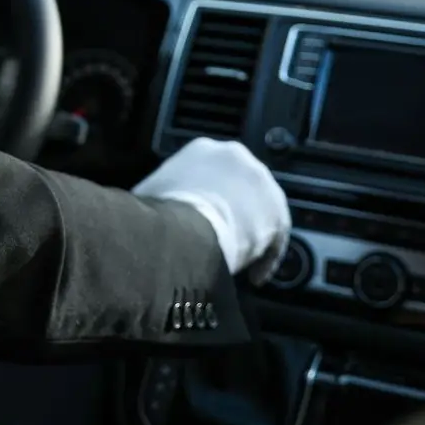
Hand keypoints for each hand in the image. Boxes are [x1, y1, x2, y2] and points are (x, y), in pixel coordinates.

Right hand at [132, 138, 291, 284]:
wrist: (190, 227)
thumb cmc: (162, 209)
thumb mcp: (150, 195)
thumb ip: (157, 196)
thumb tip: (146, 210)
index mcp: (202, 148)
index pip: (209, 173)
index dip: (204, 198)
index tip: (199, 220)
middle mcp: (235, 156)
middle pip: (237, 187)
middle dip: (231, 212)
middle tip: (218, 237)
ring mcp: (261, 182)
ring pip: (259, 210)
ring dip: (248, 233)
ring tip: (235, 258)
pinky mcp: (279, 211)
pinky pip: (275, 237)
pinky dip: (265, 258)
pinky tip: (251, 276)